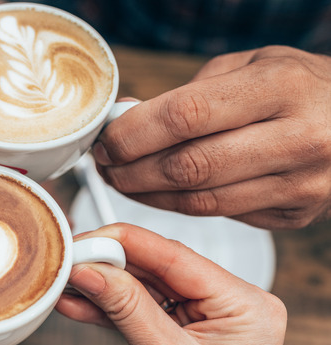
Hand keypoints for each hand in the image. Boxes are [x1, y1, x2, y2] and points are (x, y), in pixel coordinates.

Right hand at [56, 223, 286, 344]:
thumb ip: (127, 308)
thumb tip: (93, 270)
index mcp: (245, 304)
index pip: (176, 256)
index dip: (126, 243)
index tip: (87, 240)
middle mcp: (230, 306)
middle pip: (158, 268)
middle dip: (111, 266)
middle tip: (71, 261)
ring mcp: (207, 321)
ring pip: (146, 289)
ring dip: (105, 289)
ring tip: (69, 284)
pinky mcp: (184, 337)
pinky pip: (144, 312)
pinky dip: (111, 310)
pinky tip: (81, 304)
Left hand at [94, 45, 330, 228]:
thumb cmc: (302, 87)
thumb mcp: (254, 65)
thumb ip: (192, 91)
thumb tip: (129, 117)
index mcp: (282, 87)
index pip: (184, 116)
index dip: (132, 133)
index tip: (106, 140)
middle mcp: (298, 138)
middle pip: (187, 167)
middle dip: (131, 170)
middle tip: (106, 165)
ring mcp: (300, 184)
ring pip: (200, 202)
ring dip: (147, 195)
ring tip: (123, 180)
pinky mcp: (296, 216)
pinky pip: (221, 216)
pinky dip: (180, 207)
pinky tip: (160, 193)